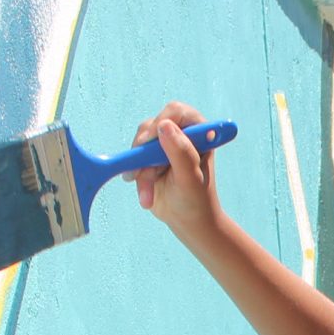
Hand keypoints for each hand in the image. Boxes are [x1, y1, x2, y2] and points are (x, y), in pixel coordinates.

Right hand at [128, 102, 222, 240]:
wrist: (188, 222)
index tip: (150, 142)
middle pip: (153, 126)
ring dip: (140, 170)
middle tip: (143, 170)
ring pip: (140, 144)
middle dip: (146, 152)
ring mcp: (164, 145)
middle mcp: (181, 134)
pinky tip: (145, 194)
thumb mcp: (190, 178)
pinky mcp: (149, 158)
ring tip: (148, 194)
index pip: (177, 112)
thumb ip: (181, 152)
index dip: (161, 122)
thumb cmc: (197, 201)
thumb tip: (165, 126)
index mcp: (199, 132)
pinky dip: (136, 176)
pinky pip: (133, 159)